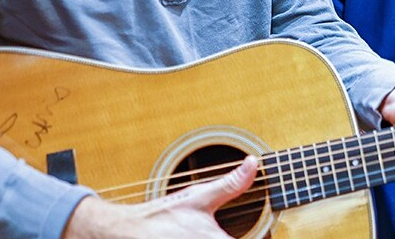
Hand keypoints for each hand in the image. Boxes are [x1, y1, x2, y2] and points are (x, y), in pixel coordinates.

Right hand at [63, 156, 255, 238]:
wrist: (129, 233)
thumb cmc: (164, 216)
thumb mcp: (199, 197)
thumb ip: (230, 184)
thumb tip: (253, 164)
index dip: (265, 235)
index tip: (266, 230)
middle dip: (247, 238)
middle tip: (253, 230)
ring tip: (214, 232)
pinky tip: (204, 237)